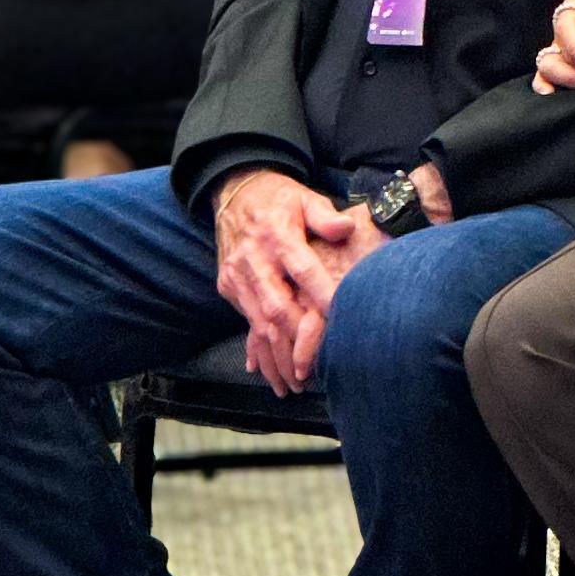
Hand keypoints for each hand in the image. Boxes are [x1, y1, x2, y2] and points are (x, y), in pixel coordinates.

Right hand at [213, 166, 345, 393]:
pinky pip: (245, 321)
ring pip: (258, 322)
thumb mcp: (304, 197)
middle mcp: (255, 260)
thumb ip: (325, 217)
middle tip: (312, 373)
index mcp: (278, 236)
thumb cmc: (279, 198)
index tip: (340, 318)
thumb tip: (347, 229)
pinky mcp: (227, 285)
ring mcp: (237, 275)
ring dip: (275, 355)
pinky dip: (257, 347)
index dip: (321, 294)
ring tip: (292, 384)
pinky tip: (268, 370)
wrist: (233, 191)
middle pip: (276, 307)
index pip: (303, 270)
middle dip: (294, 342)